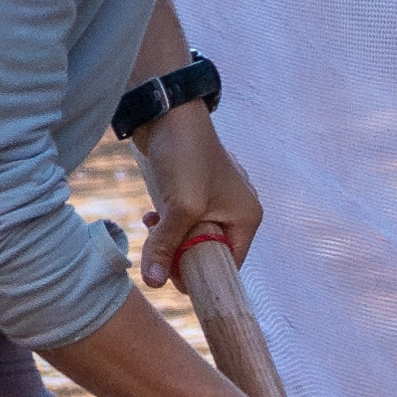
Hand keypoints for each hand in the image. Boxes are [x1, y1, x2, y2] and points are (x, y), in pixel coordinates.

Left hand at [135, 106, 261, 289]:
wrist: (169, 115)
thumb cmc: (186, 158)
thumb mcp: (180, 208)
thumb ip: (167, 246)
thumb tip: (153, 282)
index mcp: (246, 217)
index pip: (229, 264)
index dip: (201, 274)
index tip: (171, 279)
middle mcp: (236, 210)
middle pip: (208, 251)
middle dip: (181, 255)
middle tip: (158, 254)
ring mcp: (215, 199)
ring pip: (191, 236)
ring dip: (170, 239)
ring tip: (152, 231)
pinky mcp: (195, 190)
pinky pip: (183, 219)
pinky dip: (167, 223)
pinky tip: (150, 219)